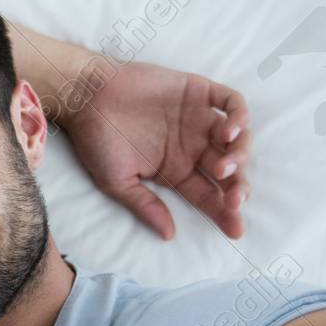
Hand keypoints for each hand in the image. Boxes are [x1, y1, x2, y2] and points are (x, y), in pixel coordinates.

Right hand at [58, 61, 250, 239]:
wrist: (85, 96)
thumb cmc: (96, 140)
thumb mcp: (116, 182)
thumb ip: (144, 205)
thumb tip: (168, 234)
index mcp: (175, 170)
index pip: (207, 195)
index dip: (223, 213)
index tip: (235, 231)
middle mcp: (192, 146)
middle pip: (229, 171)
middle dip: (237, 188)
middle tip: (234, 200)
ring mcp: (197, 118)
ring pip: (237, 138)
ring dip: (240, 155)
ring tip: (223, 167)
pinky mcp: (197, 91)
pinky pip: (231, 102)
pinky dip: (239, 116)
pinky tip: (229, 132)